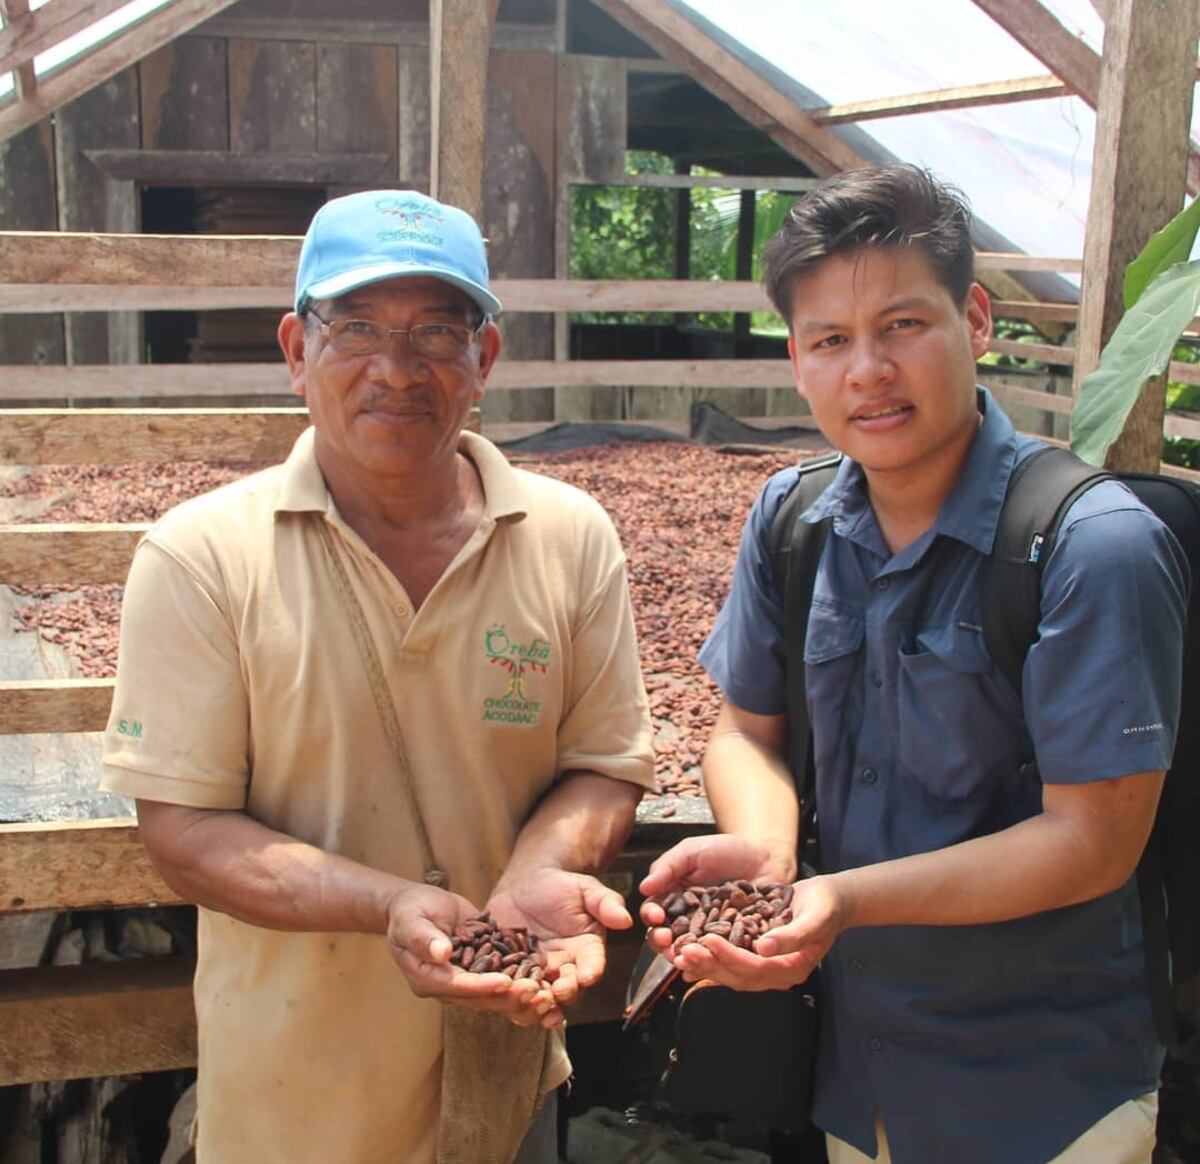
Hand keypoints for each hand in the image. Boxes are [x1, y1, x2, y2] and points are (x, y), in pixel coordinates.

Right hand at [385, 882, 553, 1025]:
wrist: (417, 906)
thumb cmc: (409, 911)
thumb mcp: (411, 919)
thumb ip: (424, 937)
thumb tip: (442, 953)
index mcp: (427, 978)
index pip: (457, 986)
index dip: (481, 986)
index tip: (505, 982)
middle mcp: (447, 986)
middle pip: (480, 997)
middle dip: (508, 996)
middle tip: (535, 993)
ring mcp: (464, 981)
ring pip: (494, 995)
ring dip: (520, 995)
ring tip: (545, 993)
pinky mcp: (479, 970)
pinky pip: (501, 980)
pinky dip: (522, 981)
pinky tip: (545, 981)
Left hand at [488, 868, 632, 1024]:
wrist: (524, 886)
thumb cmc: (560, 886)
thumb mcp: (585, 889)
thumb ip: (605, 903)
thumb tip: (625, 919)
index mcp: (586, 952)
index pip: (592, 966)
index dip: (589, 972)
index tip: (585, 976)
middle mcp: (564, 970)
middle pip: (566, 991)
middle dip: (562, 994)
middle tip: (556, 993)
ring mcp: (536, 976)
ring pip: (537, 999)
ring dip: (533, 1003)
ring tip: (528, 997)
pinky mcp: (510, 976)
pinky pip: (508, 991)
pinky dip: (503, 996)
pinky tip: (498, 995)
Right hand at [638, 834, 795, 953]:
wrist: (765, 857)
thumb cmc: (726, 851)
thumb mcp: (693, 851)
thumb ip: (668, 866)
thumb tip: (644, 887)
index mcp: (673, 899)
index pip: (654, 912)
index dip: (651, 916)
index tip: (656, 916)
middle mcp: (688, 920)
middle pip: (667, 938)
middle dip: (662, 943)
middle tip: (666, 941)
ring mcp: (710, 935)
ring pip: (691, 952)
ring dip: (685, 957)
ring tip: (684, 958)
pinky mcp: (733, 944)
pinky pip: (721, 957)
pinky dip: (714, 963)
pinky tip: (711, 965)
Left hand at [669, 874, 847, 989]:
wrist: (830, 900)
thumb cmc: (825, 906)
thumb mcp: (815, 917)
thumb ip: (792, 935)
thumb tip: (764, 947)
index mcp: (793, 967)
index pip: (756, 968)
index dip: (731, 957)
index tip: (709, 942)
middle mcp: (777, 972)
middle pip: (739, 976)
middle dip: (710, 965)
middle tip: (684, 953)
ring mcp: (766, 966)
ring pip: (731, 973)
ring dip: (705, 965)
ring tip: (681, 955)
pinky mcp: (756, 955)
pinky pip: (730, 963)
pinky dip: (711, 961)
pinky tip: (690, 955)